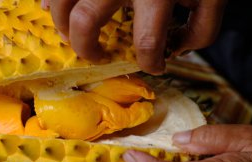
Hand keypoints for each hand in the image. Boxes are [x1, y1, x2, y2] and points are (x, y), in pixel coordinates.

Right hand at [44, 0, 226, 74]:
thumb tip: (176, 50)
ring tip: (70, 36)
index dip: (152, 63)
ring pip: (60, 1)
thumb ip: (203, 27)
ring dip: (60, 25)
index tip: (155, 66)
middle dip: (86, 49)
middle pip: (84, 22)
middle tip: (96, 57)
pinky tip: (48, 6)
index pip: (147, 42)